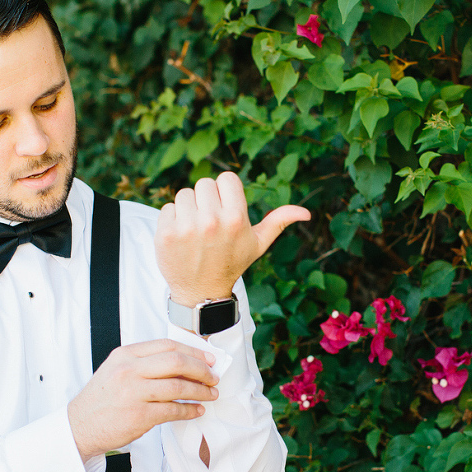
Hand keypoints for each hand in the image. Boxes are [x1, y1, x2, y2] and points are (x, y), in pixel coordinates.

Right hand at [68, 339, 218, 459]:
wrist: (79, 426)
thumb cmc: (102, 399)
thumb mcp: (117, 369)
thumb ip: (144, 363)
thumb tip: (184, 363)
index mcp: (125, 355)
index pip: (167, 345)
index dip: (193, 351)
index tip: (208, 359)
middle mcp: (129, 370)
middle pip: (177, 362)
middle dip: (202, 369)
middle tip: (213, 377)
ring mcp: (134, 393)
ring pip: (179, 387)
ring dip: (201, 391)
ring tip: (211, 395)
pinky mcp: (139, 416)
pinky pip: (173, 411)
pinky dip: (190, 411)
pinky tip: (197, 410)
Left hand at [156, 172, 309, 306]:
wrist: (202, 293)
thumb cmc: (231, 263)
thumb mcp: (257, 244)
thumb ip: (278, 222)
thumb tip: (306, 213)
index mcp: (235, 219)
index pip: (226, 178)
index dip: (224, 191)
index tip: (224, 208)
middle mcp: (211, 221)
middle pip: (204, 183)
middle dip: (206, 200)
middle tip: (209, 223)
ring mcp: (186, 227)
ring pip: (184, 194)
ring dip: (188, 209)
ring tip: (195, 231)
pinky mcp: (165, 234)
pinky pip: (167, 208)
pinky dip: (172, 220)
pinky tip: (181, 238)